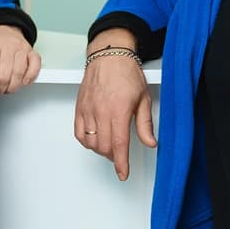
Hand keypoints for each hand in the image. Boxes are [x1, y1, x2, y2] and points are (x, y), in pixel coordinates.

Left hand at [0, 24, 41, 109]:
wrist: (3, 28)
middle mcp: (8, 46)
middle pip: (6, 76)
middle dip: (0, 90)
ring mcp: (22, 48)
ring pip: (20, 74)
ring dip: (13, 87)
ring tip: (6, 87)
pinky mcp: (32, 52)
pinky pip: (35, 67)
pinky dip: (30, 78)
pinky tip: (22, 82)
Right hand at [74, 43, 156, 180]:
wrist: (109, 56)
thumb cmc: (126, 73)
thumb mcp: (143, 98)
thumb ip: (145, 124)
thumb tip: (150, 142)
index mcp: (118, 110)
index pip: (119, 144)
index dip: (121, 163)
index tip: (123, 173)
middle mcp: (101, 111)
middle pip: (104, 146)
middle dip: (113, 157)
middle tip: (121, 156)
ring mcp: (88, 110)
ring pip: (91, 142)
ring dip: (101, 149)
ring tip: (110, 146)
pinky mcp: (79, 108)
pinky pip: (79, 133)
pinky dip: (86, 141)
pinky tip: (95, 139)